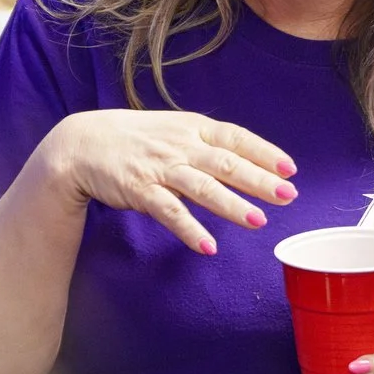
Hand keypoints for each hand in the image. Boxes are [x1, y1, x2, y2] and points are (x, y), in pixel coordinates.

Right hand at [41, 110, 296, 254]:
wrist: (83, 143)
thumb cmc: (138, 139)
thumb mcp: (176, 130)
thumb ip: (209, 145)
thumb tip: (250, 163)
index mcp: (193, 128)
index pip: (236, 137)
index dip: (264, 152)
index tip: (291, 168)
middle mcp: (181, 145)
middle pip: (226, 163)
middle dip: (259, 180)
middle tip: (288, 195)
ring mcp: (161, 167)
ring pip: (202, 187)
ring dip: (231, 205)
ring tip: (259, 222)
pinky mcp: (140, 190)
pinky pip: (169, 212)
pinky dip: (189, 229)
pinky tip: (208, 246)